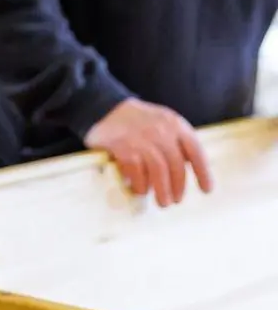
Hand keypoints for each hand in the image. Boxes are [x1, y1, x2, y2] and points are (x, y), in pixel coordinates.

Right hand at [83, 98, 211, 206]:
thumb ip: (175, 141)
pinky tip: (140, 189)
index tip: (206, 190)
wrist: (103, 107)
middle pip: (176, 165)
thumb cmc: (136, 120)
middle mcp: (161, 131)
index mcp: (175, 124)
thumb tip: (184, 170)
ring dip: (162, 190)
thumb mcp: (162, 122)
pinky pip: (136, 171)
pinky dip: (140, 184)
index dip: (203, 173)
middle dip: (178, 186)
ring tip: (163, 202)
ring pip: (158, 171)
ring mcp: (141, 139)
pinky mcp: (122, 147)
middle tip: (176, 200)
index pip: (195, 151)